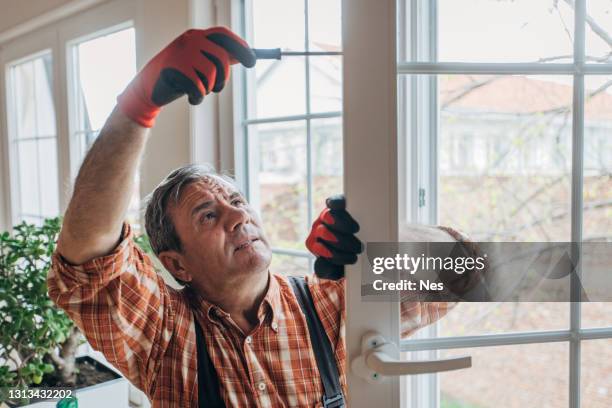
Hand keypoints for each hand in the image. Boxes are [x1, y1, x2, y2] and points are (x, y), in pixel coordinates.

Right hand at [117, 27, 255, 126]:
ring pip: (211, 75)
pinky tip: (192, 99)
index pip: (223, 35)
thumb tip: (248, 56)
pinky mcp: (174, 70)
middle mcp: (189, 41)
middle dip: (224, 77)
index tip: (252, 61)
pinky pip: (198, 87)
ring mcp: (181, 54)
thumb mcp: (199, 63)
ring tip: (200, 92)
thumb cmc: (179, 76)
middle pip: (221, 57)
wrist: (149, 88)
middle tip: (219, 88)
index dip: (240, 47)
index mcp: (196, 36)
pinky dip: (198, 98)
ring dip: (209, 89)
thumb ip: (220, 57)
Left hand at [306, 195, 362, 279]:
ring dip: (343, 225)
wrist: (351, 245)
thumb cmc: (344, 256)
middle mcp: (318, 229)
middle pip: (324, 233)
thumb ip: (327, 270)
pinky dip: (336, 203)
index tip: (351, 259)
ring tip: (356, 231)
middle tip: (358, 248)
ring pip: (328, 217)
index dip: (334, 255)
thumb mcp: (335, 268)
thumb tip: (321, 263)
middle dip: (343, 242)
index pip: (319, 248)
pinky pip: (333, 202)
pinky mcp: (335, 204)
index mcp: (315, 245)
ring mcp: (325, 216)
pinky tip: (344, 206)